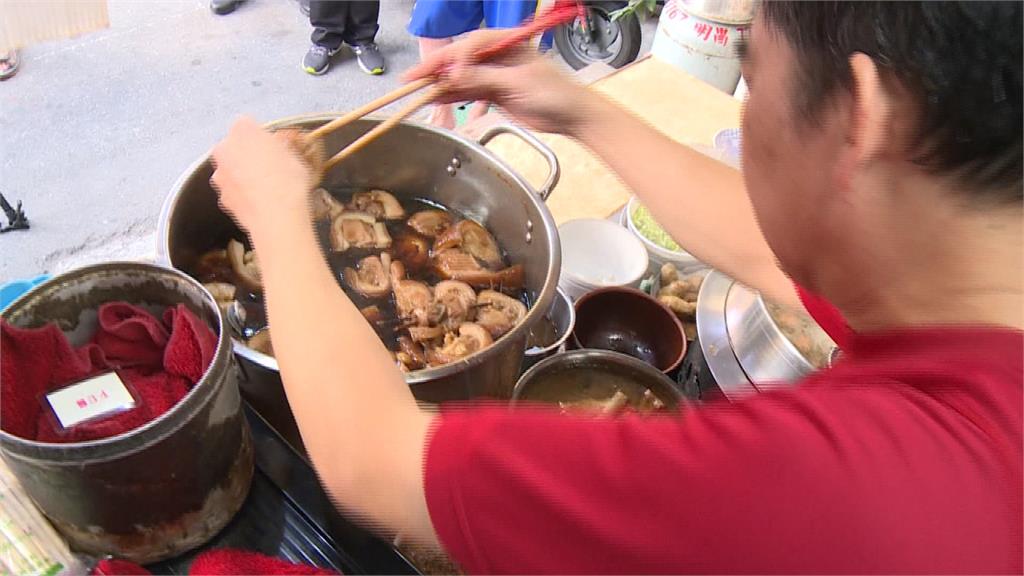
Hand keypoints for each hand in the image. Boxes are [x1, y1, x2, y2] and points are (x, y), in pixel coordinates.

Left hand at [210, 117, 314, 240]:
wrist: (276, 218)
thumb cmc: (287, 184)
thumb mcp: (295, 156)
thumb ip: (283, 146)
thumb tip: (283, 147)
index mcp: (242, 130)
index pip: (249, 124)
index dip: (263, 136)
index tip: (275, 145)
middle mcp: (225, 149)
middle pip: (236, 146)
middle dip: (250, 154)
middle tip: (273, 165)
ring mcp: (220, 175)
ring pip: (232, 169)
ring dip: (245, 174)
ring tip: (269, 186)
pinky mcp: (223, 198)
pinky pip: (234, 190)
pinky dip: (244, 193)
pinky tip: (262, 200)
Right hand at [403, 29, 596, 136]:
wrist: (572, 116)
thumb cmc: (555, 93)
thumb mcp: (518, 83)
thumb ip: (485, 79)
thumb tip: (456, 76)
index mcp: (507, 42)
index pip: (472, 43)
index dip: (454, 58)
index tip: (444, 73)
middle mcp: (497, 55)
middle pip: (461, 59)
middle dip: (437, 68)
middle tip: (412, 78)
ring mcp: (494, 74)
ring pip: (461, 76)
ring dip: (440, 84)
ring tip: (416, 90)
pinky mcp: (494, 93)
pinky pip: (467, 92)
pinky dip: (451, 96)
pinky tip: (433, 98)